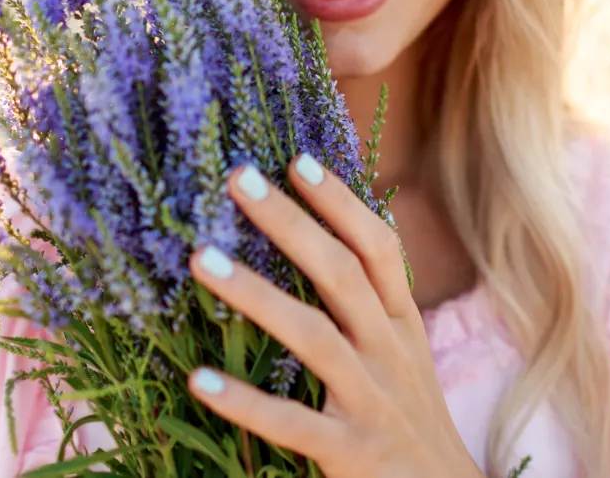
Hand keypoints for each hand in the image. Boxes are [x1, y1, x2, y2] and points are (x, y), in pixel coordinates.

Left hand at [187, 154, 483, 477]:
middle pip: (342, 274)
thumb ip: (373, 306)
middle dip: (290, 222)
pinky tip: (198, 380)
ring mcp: (373, 401)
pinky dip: (245, 401)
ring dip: (256, 293)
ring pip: (315, 336)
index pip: (378, 248)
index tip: (298, 161)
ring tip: (200, 258)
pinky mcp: (353, 453)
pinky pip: (293, 423)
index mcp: (403, 324)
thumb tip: (325, 243)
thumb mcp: (404, 354)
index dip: (341, 202)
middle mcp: (391, 352)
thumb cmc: (411, 419)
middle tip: (238, 179)